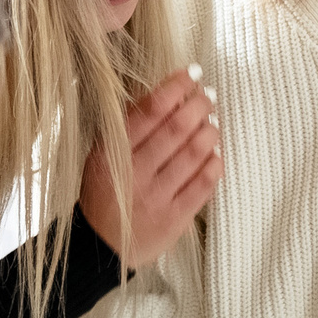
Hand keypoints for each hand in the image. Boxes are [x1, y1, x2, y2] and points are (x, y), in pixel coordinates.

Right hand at [80, 67, 222, 267]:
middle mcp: (134, 173)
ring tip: (213, 122)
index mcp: (111, 152)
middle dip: (199, 105)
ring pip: (195, 153)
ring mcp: (156, 197)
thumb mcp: (104, 154)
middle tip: (208, 96)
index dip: (176, 87)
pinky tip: (215, 153)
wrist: (101, 244)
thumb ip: (130, 126)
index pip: (150, 111)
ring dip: (211, 131)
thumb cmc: (106, 190)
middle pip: (177, 128)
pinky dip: (215, 163)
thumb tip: (168, 91)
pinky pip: (204, 184)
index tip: (193, 74)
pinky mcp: (175, 218)